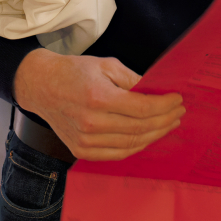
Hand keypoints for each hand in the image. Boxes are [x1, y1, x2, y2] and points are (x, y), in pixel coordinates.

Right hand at [14, 49, 184, 160]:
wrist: (42, 86)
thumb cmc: (75, 72)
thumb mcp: (107, 66)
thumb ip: (134, 80)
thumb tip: (158, 92)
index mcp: (99, 98)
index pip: (143, 107)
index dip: (165, 105)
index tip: (178, 99)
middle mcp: (92, 123)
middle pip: (141, 128)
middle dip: (165, 120)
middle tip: (179, 112)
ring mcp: (85, 140)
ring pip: (132, 144)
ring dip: (155, 135)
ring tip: (169, 124)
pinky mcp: (81, 150)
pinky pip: (117, 154)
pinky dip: (137, 147)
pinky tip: (149, 136)